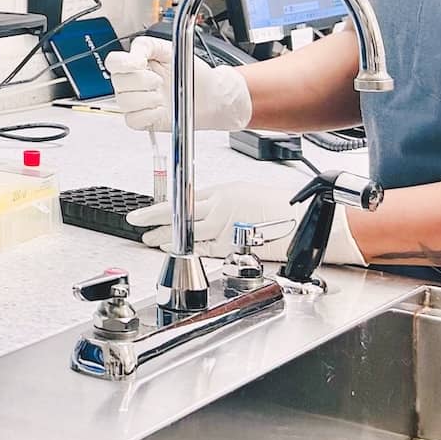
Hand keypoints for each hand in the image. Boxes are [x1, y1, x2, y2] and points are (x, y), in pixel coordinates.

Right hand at [103, 36, 252, 133]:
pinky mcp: (140, 120)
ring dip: (148, 98)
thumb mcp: (170, 49)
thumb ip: (147, 46)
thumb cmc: (191, 73)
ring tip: (162, 95)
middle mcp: (130, 83)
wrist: (209, 95)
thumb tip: (133, 55)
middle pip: (118, 82)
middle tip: (159, 80)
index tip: (140, 63)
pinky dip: (150, 114)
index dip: (123, 63)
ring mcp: (134, 102)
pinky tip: (161, 108)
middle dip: (143, 81)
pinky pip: (134, 119)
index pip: (113, 62)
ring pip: (125, 102)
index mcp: (134, 64)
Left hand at [124, 175, 364, 265]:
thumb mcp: (249, 193)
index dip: (165, 204)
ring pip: (186, 229)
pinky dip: (185, 247)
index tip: (149, 208)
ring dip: (164, 234)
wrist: (306, 219)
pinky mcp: (235, 242)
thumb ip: (227, 202)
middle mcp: (222, 205)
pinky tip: (170, 248)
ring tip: (146, 238)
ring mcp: (226, 224)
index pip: (186, 196)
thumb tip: (212, 210)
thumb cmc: (284, 206)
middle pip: (180, 210)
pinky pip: (203, 246)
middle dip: (154, 215)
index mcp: (225, 191)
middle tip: (134, 219)